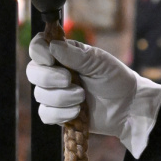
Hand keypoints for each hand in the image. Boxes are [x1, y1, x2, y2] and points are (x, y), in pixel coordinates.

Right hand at [26, 35, 160, 156]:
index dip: (38, 51)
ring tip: (82, 98)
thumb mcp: (98, 61)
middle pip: (32, 72)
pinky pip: (45, 114)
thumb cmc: (115, 78)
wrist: (128, 106)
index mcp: (63, 54)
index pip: (38, 47)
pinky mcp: (59, 113)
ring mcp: (56, 94)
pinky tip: (77, 112)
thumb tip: (52, 45)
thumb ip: (75, 55)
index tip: (49, 58)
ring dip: (61, 97)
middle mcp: (55, 72)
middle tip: (69, 79)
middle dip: (48, 77)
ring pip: (40, 95)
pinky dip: (60, 113)